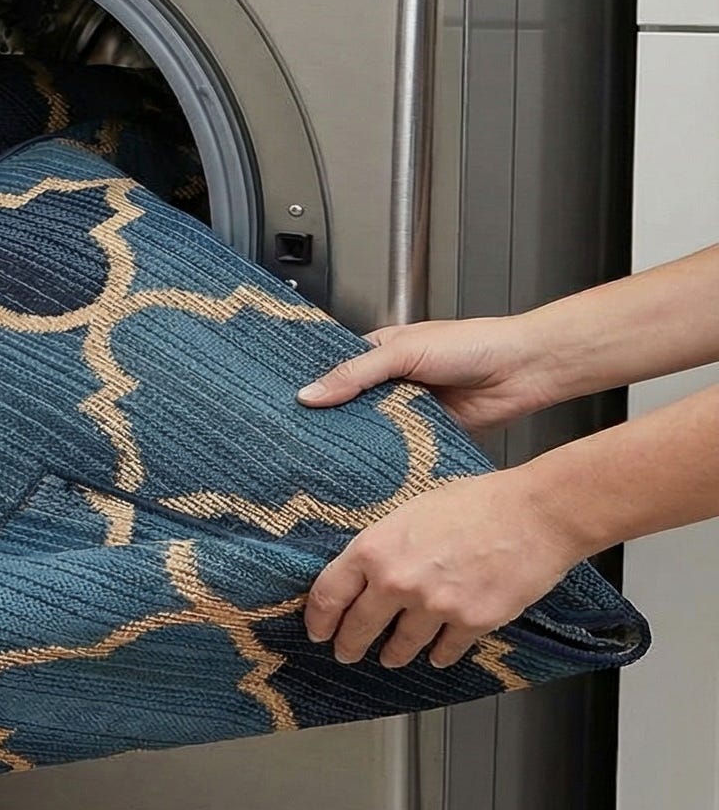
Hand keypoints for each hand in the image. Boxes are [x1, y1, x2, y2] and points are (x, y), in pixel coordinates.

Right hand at [297, 316, 561, 433]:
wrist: (523, 370)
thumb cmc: (471, 344)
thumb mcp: (402, 352)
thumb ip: (355, 374)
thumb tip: (309, 394)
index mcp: (380, 352)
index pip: (336, 371)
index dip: (314, 387)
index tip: (284, 406)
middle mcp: (392, 382)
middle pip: (351, 405)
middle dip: (332, 420)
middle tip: (298, 439)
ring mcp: (410, 409)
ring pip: (374, 429)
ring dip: (361, 440)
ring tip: (325, 457)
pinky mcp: (429, 434)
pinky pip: (401, 448)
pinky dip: (389, 456)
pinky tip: (369, 465)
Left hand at [303, 470, 587, 668]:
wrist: (534, 513)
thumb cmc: (475, 501)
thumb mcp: (410, 511)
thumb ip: (384, 544)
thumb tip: (367, 570)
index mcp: (374, 548)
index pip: (328, 594)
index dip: (318, 618)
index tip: (317, 631)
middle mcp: (397, 582)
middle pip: (358, 628)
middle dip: (349, 646)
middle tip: (346, 653)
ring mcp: (434, 606)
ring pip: (401, 646)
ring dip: (393, 654)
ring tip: (390, 657)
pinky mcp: (470, 623)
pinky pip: (444, 650)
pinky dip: (438, 655)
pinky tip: (436, 655)